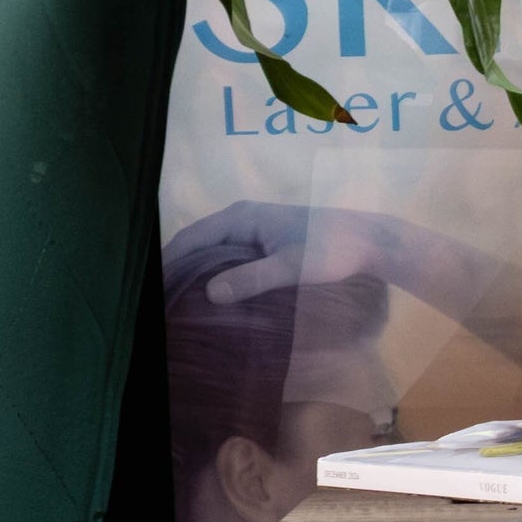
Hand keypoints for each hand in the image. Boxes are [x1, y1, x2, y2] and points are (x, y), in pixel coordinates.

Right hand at [165, 201, 509, 314]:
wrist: (370, 242)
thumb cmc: (332, 250)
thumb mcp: (290, 266)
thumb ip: (250, 279)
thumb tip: (209, 294)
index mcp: (241, 217)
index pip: (191, 238)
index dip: (168, 263)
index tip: (151, 291)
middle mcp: (241, 218)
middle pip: (197, 244)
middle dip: (177, 269)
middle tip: (159, 303)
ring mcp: (252, 229)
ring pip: (212, 252)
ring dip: (195, 273)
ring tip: (177, 304)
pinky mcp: (264, 242)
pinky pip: (228, 257)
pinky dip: (214, 274)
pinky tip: (210, 298)